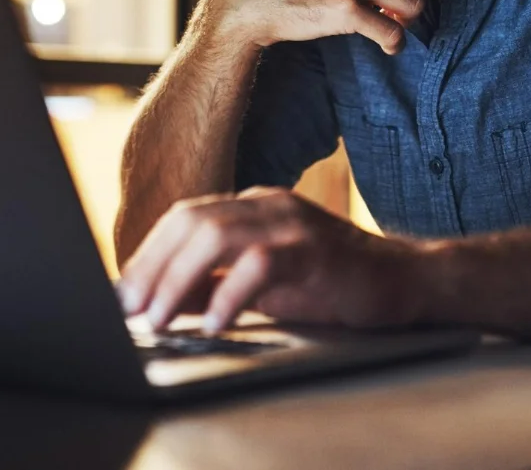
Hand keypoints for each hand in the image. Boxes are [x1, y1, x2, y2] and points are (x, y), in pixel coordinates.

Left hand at [117, 188, 426, 332]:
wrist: (406, 281)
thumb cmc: (331, 284)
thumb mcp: (262, 285)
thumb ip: (214, 287)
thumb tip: (159, 303)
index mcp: (251, 207)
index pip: (184, 218)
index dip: (148, 255)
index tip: (124, 295)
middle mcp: (267, 205)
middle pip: (192, 221)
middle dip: (153, 267)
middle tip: (131, 310)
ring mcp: (293, 222)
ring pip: (218, 236)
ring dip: (179, 281)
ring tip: (159, 320)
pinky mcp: (318, 250)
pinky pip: (263, 264)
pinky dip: (232, 294)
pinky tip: (217, 323)